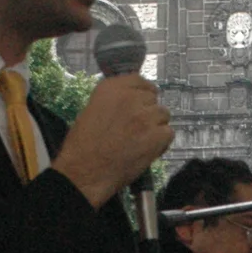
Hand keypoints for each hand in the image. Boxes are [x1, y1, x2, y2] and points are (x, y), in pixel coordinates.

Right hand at [52, 74, 172, 207]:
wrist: (85, 171)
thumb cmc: (83, 146)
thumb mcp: (92, 111)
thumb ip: (114, 101)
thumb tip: (132, 102)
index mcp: (111, 89)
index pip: (139, 80)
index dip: (143, 93)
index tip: (141, 103)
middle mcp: (130, 98)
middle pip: (153, 98)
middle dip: (147, 112)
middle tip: (136, 128)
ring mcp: (145, 116)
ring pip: (163, 115)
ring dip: (156, 126)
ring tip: (141, 140)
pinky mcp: (156, 135)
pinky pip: (168, 132)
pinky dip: (161, 142)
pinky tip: (147, 150)